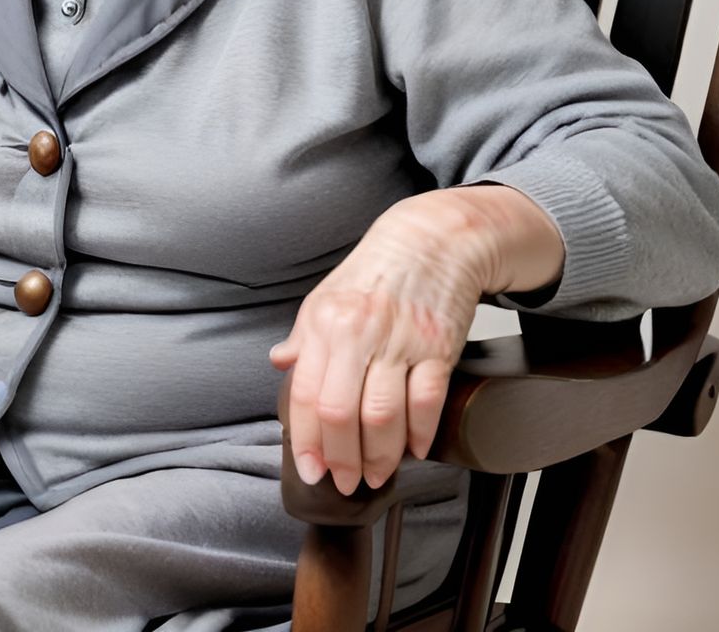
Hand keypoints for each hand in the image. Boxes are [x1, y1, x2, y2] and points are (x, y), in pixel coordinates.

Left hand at [268, 191, 497, 494]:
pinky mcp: (438, 346)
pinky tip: (414, 449)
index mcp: (325, 322)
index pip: (304, 395)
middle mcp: (358, 331)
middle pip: (340, 414)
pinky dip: (420, 435)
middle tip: (344, 482)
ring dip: (380, 458)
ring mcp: (400, 340)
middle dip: (341, 460)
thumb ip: (304, 335)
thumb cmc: (377, 271)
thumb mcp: (328, 295)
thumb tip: (279, 365)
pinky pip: (427, 402)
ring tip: (377, 474)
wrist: (433, 237)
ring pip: (382, 417)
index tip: (311, 470)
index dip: (306, 442)